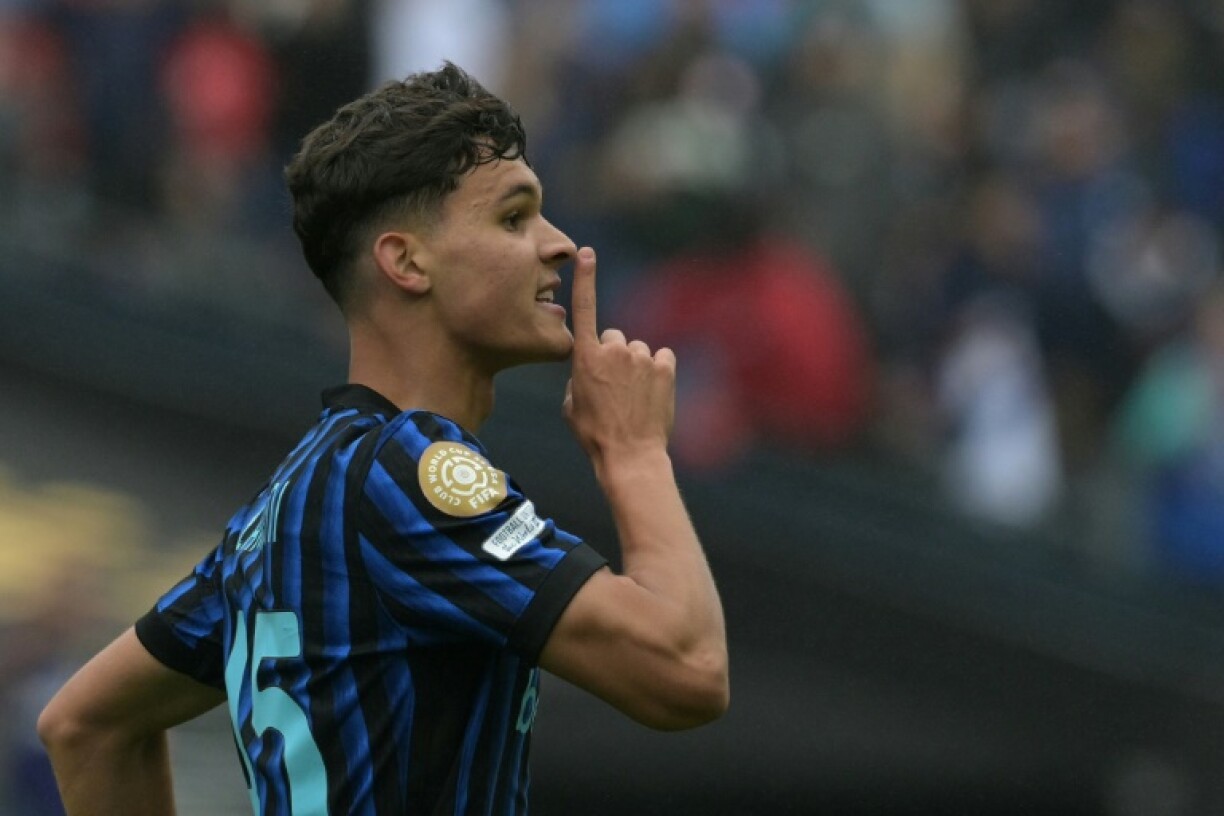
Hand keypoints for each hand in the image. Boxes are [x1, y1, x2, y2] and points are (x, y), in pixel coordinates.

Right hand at [563, 247, 675, 467]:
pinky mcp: (665, 366)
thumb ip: (580, 377)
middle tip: (615, 388)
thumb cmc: (594, 434)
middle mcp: (614, 350)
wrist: (630, 456)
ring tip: (635, 398)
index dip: (586, 278)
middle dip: (614, 356)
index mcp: (586, 357)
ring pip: (639, 351)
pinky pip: (662, 358)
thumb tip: (591, 370)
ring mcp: (642, 357)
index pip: (585, 308)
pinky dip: (659, 372)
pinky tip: (653, 395)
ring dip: (637, 368)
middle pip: (614, 338)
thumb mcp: (571, 405)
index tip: (586, 252)